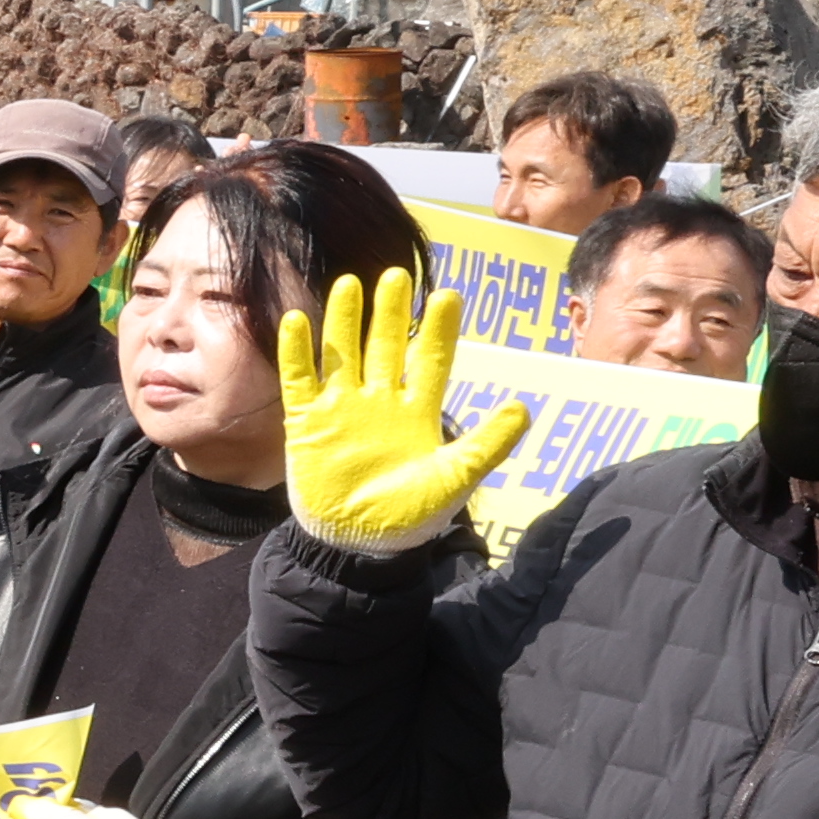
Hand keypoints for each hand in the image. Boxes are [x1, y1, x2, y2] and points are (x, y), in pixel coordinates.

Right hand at [276, 268, 529, 556]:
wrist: (359, 543)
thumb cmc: (411, 514)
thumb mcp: (456, 478)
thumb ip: (487, 443)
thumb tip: (522, 407)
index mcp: (418, 411)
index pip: (432, 359)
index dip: (440, 329)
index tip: (449, 294)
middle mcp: (380, 402)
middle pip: (386, 346)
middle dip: (392, 312)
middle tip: (397, 274)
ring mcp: (342, 409)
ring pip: (343, 353)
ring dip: (345, 320)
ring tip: (349, 283)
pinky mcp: (307, 422)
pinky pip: (300, 379)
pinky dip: (297, 352)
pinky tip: (296, 321)